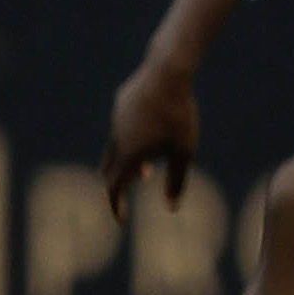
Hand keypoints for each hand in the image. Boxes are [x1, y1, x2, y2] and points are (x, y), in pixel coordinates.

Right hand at [101, 56, 199, 218]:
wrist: (166, 73)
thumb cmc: (179, 116)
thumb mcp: (184, 151)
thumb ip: (177, 180)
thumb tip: (171, 208)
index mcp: (128, 154)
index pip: (114, 188)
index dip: (116, 207)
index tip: (122, 221)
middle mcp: (116, 139)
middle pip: (109, 170)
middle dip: (118, 186)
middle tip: (126, 198)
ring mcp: (116, 120)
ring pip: (115, 148)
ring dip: (127, 164)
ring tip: (146, 173)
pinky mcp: (121, 104)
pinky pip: (122, 127)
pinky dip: (131, 141)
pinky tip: (149, 135)